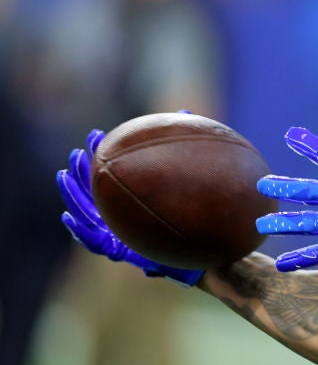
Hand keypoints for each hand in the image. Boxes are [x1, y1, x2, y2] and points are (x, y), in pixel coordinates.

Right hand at [56, 128, 203, 286]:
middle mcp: (124, 215)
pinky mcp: (119, 251)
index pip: (113, 174)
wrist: (206, 251)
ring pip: (86, 213)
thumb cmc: (197, 214)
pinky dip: (77, 229)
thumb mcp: (193, 177)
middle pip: (95, 191)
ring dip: (72, 193)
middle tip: (78, 150)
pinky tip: (68, 215)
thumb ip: (187, 148)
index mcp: (135, 199)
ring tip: (64, 174)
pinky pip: (92, 242)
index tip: (98, 135)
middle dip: (82, 171)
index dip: (101, 156)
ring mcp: (119, 233)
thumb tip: (188, 112)